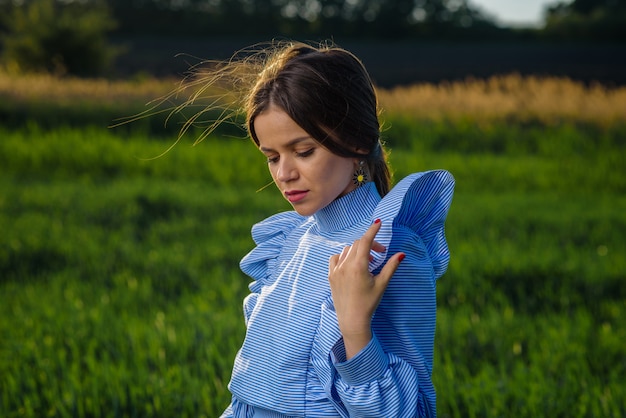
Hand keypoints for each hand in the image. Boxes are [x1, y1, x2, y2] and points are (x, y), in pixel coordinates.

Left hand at [328, 219, 404, 358]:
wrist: (352, 320)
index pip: (365, 241)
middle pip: (357, 244)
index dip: (372, 230)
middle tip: (380, 253)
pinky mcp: (331, 275)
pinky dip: (344, 256)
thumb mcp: (382, 284)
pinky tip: (352, 265)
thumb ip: (391, 266)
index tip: (378, 223)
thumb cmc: (369, 303)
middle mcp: (345, 265)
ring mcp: (336, 270)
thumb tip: (401, 254)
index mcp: (358, 266)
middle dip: (370, 244)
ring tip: (368, 262)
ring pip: (347, 250)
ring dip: (358, 250)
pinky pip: (336, 258)